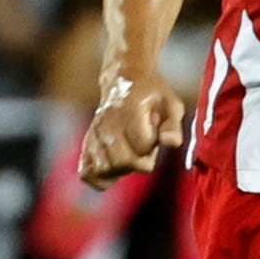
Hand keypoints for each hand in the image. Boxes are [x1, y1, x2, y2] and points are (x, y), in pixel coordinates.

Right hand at [80, 68, 187, 186]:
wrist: (123, 81)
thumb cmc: (153, 95)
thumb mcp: (171, 104)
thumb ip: (173, 125)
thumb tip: (172, 143)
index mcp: (128, 113)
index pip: (140, 147)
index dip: (153, 149)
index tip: (155, 135)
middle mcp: (106, 126)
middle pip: (121, 162)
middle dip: (139, 163)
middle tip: (144, 148)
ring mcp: (93, 136)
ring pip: (103, 170)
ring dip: (122, 170)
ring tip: (130, 154)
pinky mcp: (86, 144)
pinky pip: (87, 172)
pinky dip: (101, 177)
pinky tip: (115, 168)